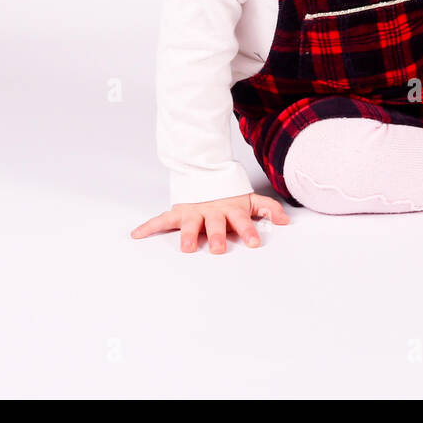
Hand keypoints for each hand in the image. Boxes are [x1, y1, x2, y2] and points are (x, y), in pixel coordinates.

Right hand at [131, 193, 289, 254]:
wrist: (206, 174)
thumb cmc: (230, 195)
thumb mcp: (251, 199)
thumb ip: (268, 208)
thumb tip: (285, 221)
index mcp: (231, 209)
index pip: (242, 221)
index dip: (248, 231)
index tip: (254, 243)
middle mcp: (212, 211)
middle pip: (215, 224)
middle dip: (218, 236)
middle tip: (220, 249)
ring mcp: (194, 211)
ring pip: (191, 224)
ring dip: (189, 235)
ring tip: (188, 248)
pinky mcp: (178, 212)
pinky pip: (162, 219)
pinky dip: (148, 226)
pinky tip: (137, 234)